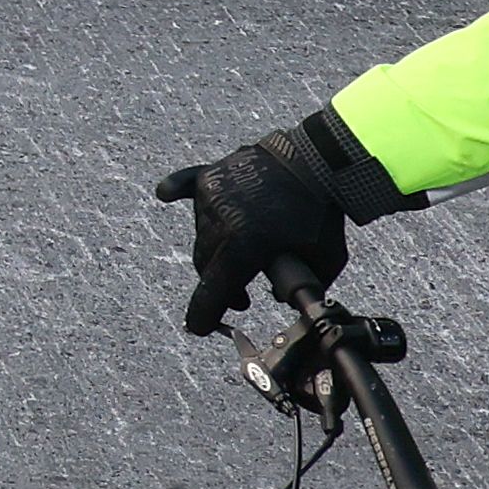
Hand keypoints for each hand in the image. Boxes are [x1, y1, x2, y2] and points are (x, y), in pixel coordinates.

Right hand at [151, 118, 395, 334]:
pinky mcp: (213, 174)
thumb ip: (297, 288)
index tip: (200, 328)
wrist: (321, 161)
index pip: (214, 291)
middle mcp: (220, 221)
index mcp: (244, 246)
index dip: (206, 315)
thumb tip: (275, 295)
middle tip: (242, 298)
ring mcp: (212, 195)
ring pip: (202, 235)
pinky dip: (177, 189)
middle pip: (206, 265)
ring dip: (216, 249)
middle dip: (221, 285)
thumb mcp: (322, 263)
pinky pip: (187, 184)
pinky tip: (165, 193)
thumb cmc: (323, 213)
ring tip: (240, 253)